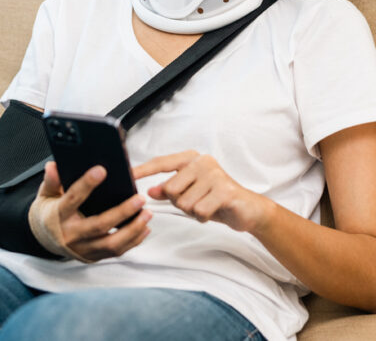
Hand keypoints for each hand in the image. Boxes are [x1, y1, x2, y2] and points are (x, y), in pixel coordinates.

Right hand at [28, 162, 151, 261]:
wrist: (44, 239)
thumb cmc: (49, 213)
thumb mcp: (45, 194)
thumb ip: (51, 180)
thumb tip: (53, 166)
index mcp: (58, 215)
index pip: (73, 198)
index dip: (86, 184)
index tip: (101, 170)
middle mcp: (71, 234)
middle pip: (99, 225)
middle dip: (122, 212)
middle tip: (139, 199)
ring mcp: (83, 248)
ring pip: (112, 243)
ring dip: (133, 229)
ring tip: (147, 213)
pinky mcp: (93, 256)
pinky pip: (116, 252)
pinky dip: (133, 240)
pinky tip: (144, 228)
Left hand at [133, 150, 270, 232]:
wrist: (248, 210)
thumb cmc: (215, 199)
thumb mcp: (189, 194)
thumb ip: (169, 190)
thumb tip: (150, 192)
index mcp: (191, 159)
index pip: (161, 163)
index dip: (143, 170)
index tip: (127, 175)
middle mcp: (202, 162)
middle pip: (170, 189)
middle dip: (180, 202)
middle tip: (196, 201)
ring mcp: (214, 174)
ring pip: (184, 202)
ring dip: (193, 211)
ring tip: (207, 206)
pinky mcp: (225, 190)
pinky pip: (199, 210)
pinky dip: (204, 217)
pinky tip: (214, 211)